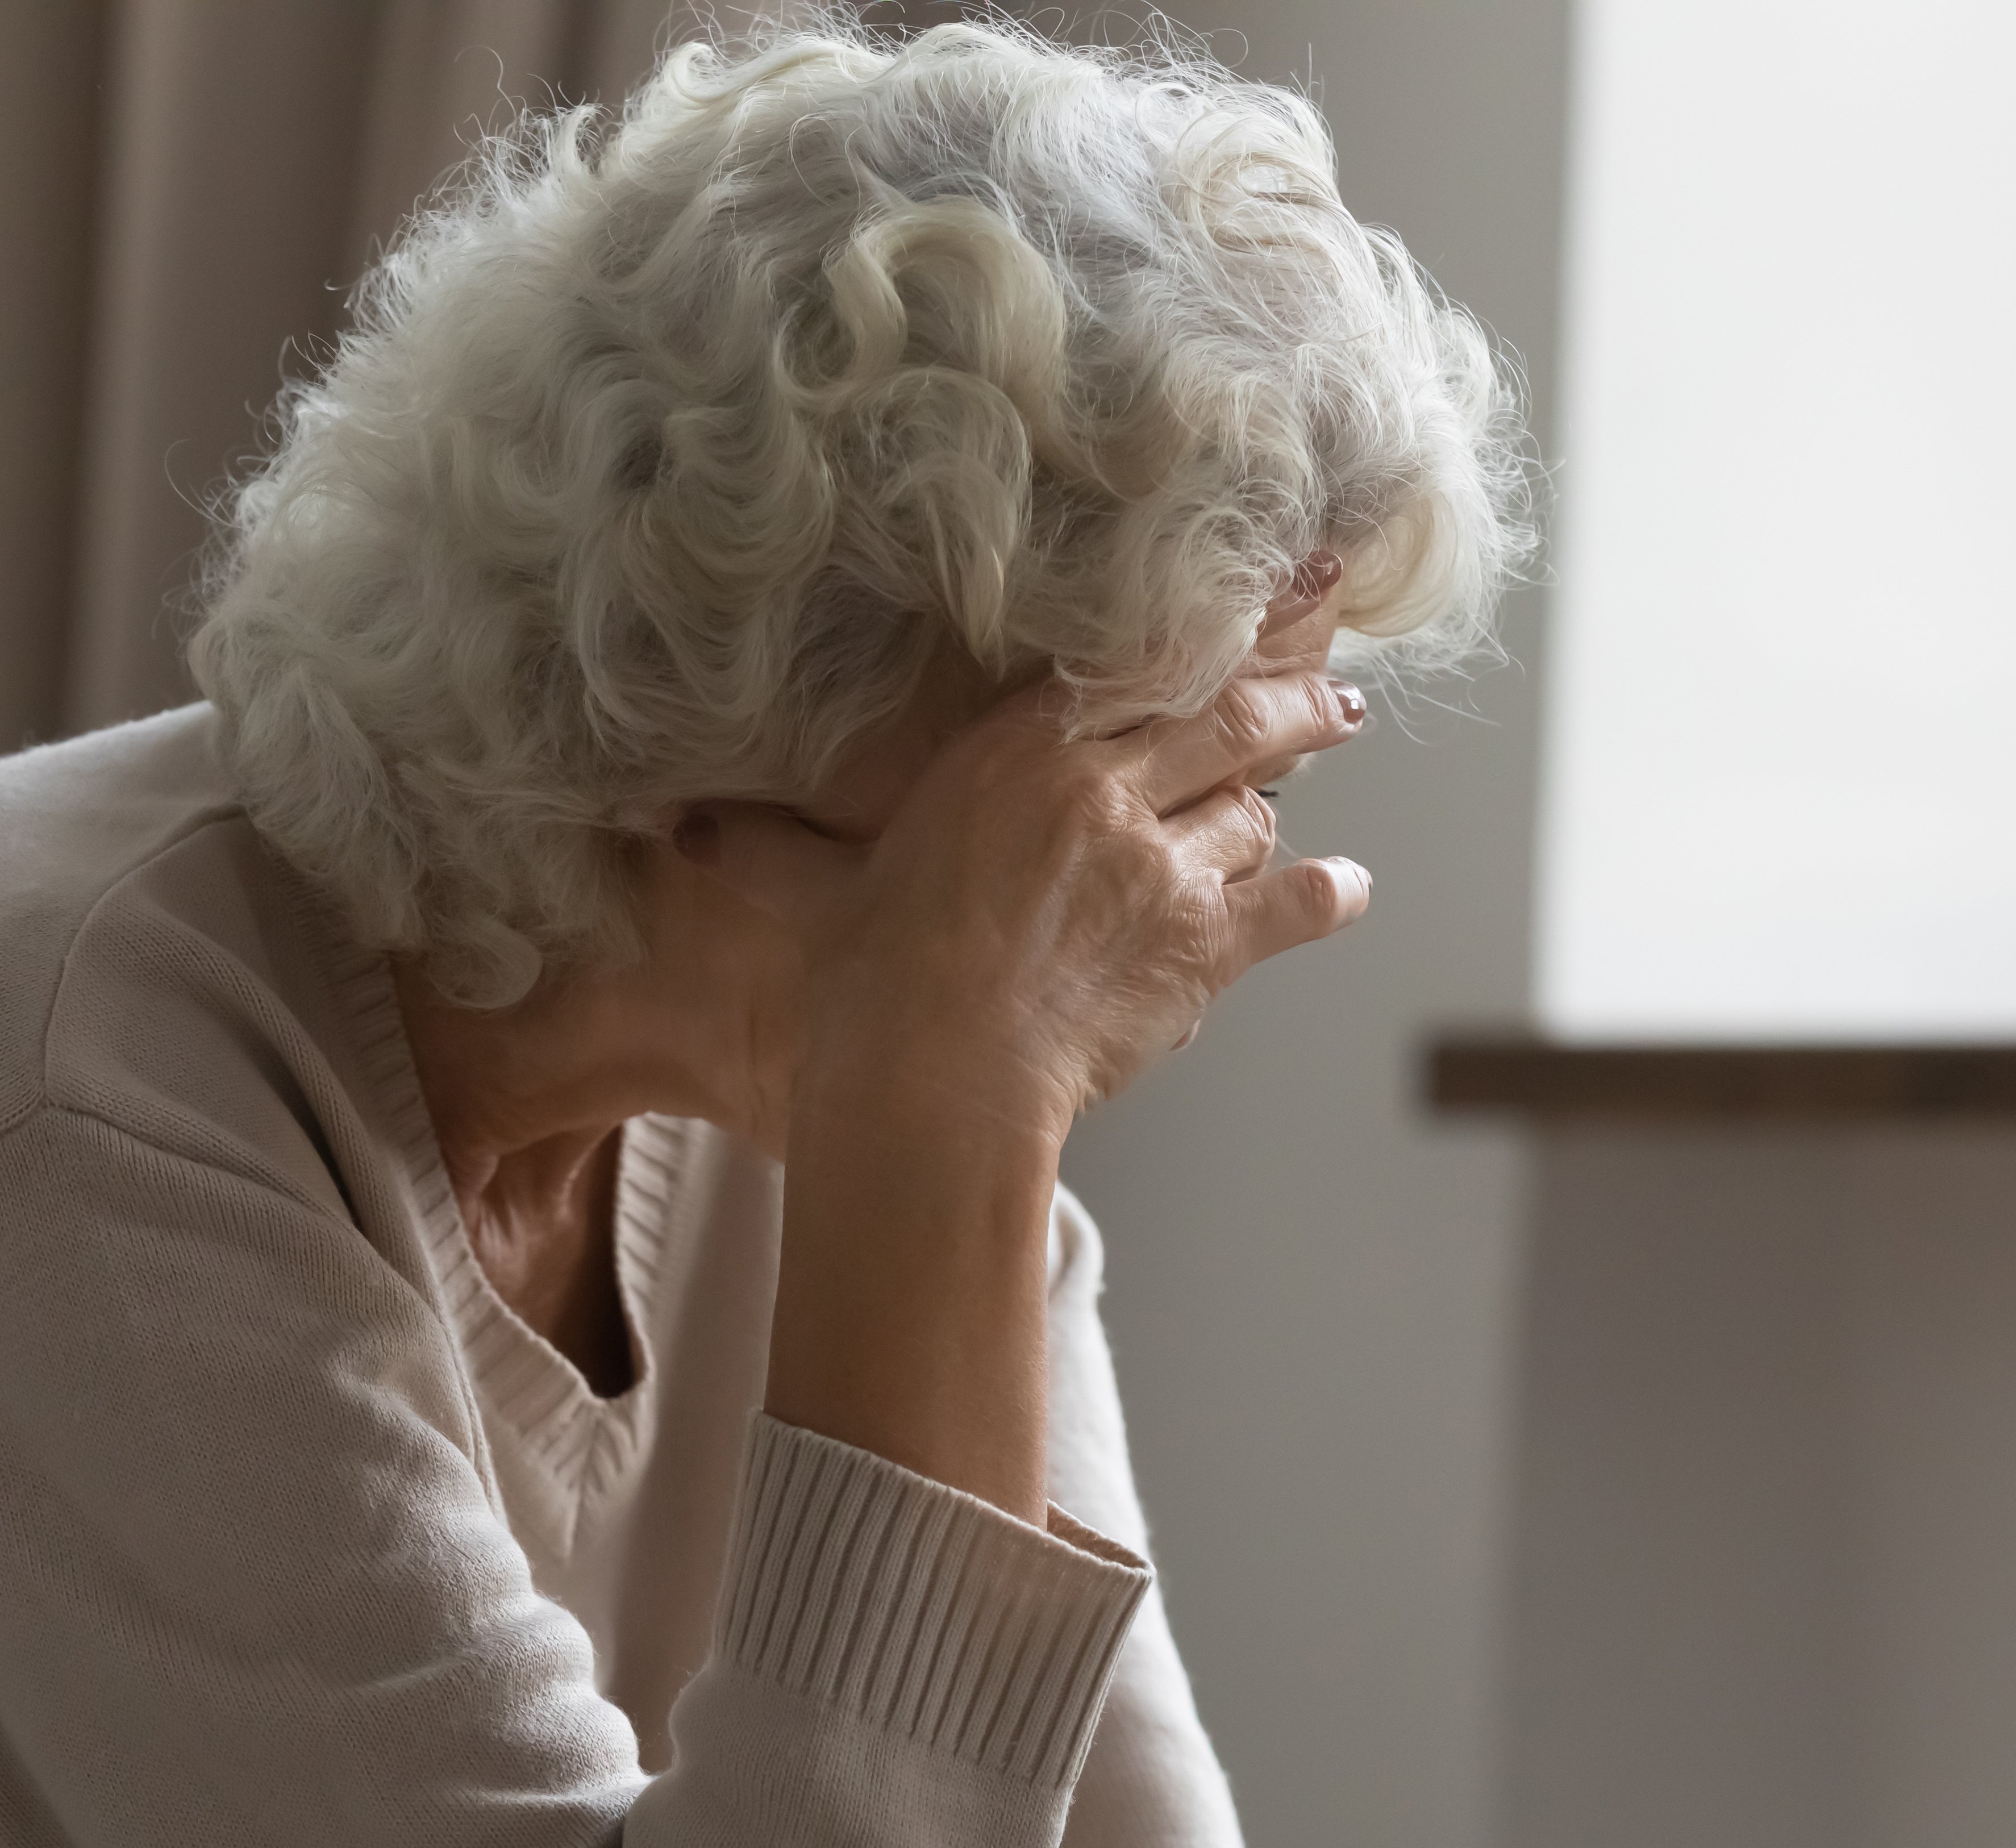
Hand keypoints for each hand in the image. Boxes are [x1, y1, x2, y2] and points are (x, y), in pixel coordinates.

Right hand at [696, 558, 1372, 1144]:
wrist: (932, 1078)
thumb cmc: (863, 991)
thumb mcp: (810, 898)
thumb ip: (758, 849)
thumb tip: (666, 830)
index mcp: (1014, 753)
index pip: (1134, 664)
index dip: (1206, 633)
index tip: (1257, 600)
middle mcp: (1102, 789)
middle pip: (1227, 717)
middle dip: (1289, 700)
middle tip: (1333, 691)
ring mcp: (1163, 865)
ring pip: (1253, 809)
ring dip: (1279, 807)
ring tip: (1311, 787)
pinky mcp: (1201, 946)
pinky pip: (1290, 901)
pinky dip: (1325, 894)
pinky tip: (1349, 888)